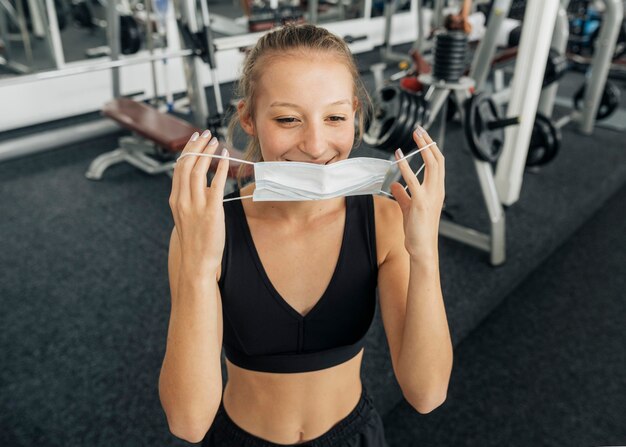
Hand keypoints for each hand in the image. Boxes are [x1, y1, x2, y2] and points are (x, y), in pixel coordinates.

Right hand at [169, 130, 229, 275]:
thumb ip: (190, 200)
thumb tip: (201, 185)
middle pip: (186, 164)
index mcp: (175, 200)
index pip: (178, 168)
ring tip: (215, 142)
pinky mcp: (211, 210)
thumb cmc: (195, 241)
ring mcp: (195, 205)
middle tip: (206, 134)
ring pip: (198, 170)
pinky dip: (220, 167)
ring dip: (207, 152)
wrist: (196, 261)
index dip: (187, 150)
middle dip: (196, 145)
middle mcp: (182, 200)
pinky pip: (216, 183)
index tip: (194, 139)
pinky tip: (225, 157)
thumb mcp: (185, 217)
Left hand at [389, 126, 444, 259]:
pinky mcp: (420, 203)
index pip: (439, 164)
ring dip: (423, 148)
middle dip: (429, 142)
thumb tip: (395, 184)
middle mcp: (437, 191)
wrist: (422, 249)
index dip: (432, 148)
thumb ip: (402, 195)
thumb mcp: (408, 208)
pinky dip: (406, 166)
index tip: (423, 136)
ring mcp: (431, 196)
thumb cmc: (417, 231)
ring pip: (432, 166)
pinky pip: (413, 180)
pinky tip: (398, 156)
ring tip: (415, 135)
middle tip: (419, 129)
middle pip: (438, 160)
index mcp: (437, 191)